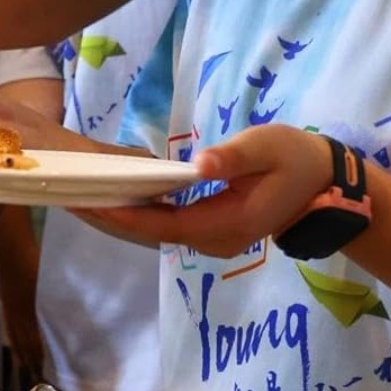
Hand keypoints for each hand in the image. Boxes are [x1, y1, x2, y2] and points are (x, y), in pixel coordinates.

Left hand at [80, 125, 330, 257]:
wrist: (323, 185)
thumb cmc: (297, 158)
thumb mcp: (269, 147)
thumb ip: (234, 158)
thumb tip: (199, 166)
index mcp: (225, 224)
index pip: (163, 225)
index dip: (124, 215)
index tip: (90, 202)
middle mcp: (212, 242)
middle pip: (149, 234)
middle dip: (108, 218)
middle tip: (67, 198)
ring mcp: (209, 243)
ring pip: (153, 234)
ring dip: (117, 219)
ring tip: (79, 199)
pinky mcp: (207, 234)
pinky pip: (163, 229)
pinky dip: (135, 216)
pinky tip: (111, 201)